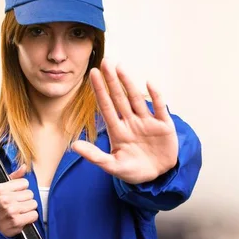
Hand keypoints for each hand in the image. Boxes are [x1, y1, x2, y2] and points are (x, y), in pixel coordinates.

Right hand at [0, 164, 38, 237]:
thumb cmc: (0, 206)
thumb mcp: (2, 190)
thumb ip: (14, 177)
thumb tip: (24, 167)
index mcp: (0, 189)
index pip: (25, 183)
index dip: (22, 189)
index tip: (16, 195)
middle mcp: (4, 199)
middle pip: (30, 194)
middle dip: (26, 200)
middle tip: (18, 204)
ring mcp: (11, 210)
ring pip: (33, 204)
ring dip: (29, 209)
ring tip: (20, 211)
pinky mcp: (17, 221)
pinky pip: (34, 215)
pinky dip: (31, 217)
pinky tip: (23, 218)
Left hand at [72, 59, 178, 184]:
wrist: (159, 176)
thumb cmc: (134, 170)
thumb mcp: (113, 166)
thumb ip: (95, 156)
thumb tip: (74, 145)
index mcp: (118, 131)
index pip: (106, 107)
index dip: (100, 91)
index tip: (92, 74)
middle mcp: (131, 122)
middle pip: (119, 98)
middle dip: (112, 81)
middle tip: (105, 62)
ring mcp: (147, 122)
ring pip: (136, 99)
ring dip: (128, 83)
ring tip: (120, 68)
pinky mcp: (164, 125)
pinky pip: (159, 107)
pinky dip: (155, 96)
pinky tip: (149, 83)